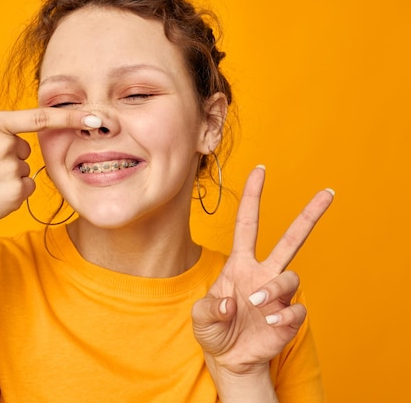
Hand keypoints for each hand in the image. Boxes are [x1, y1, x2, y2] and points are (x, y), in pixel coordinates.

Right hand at [0, 62, 97, 230]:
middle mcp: (3, 145)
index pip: (39, 117)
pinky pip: (27, 186)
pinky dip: (15, 191)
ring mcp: (11, 169)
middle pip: (26, 147)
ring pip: (26, 168)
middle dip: (10, 155)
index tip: (94, 116)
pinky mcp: (17, 191)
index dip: (70, 116)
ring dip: (11, 174)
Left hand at [191, 166, 333, 374]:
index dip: (253, 197)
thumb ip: (208, 309)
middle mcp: (263, 274)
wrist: (229, 359)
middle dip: (309, 215)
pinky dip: (283, 316)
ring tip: (256, 305)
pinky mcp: (288, 317)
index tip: (260, 169)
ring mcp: (277, 295)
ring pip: (290, 276)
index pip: (248, 224)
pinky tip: (269, 324)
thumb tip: (231, 302)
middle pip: (291, 239)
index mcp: (240, 264)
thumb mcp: (200, 318)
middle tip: (328, 193)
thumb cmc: (214, 329)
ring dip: (274, 290)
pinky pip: (295, 310)